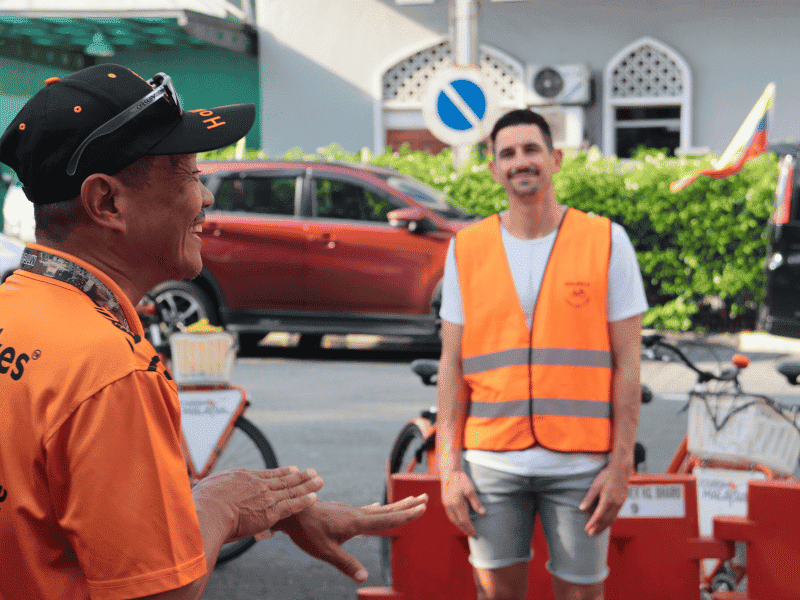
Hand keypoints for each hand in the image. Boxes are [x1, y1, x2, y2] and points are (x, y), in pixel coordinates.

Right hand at [192, 466, 323, 541]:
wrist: (208, 513)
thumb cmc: (202, 504)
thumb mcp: (207, 488)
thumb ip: (214, 489)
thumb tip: (204, 490)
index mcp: (243, 477)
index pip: (267, 475)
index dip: (282, 472)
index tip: (292, 469)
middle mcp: (258, 484)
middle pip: (283, 479)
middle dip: (300, 476)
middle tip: (312, 471)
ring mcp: (265, 497)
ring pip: (291, 490)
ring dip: (307, 485)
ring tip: (319, 480)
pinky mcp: (270, 512)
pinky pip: (291, 505)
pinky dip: (304, 500)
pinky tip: (314, 496)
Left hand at [277, 494, 427, 581]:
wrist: (290, 509)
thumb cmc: (305, 531)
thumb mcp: (324, 551)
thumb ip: (345, 563)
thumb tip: (363, 577)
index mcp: (355, 522)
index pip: (387, 519)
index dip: (405, 515)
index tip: (422, 507)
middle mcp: (355, 514)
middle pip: (387, 510)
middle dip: (406, 505)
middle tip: (425, 498)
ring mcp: (348, 511)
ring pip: (377, 508)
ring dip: (395, 505)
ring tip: (409, 500)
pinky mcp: (341, 511)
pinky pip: (365, 510)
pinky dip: (377, 508)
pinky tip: (377, 506)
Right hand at [440, 469, 483, 536]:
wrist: (449, 471)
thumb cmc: (460, 479)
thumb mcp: (470, 490)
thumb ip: (476, 502)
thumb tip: (482, 513)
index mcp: (455, 504)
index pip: (463, 521)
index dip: (470, 528)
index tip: (475, 533)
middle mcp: (449, 506)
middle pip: (457, 522)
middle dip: (464, 529)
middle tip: (471, 534)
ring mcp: (446, 504)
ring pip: (452, 519)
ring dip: (459, 526)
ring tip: (466, 529)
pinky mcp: (445, 501)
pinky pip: (450, 515)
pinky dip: (455, 520)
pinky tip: (459, 520)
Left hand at [580, 460, 630, 535]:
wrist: (621, 470)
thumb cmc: (607, 476)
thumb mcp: (595, 485)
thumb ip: (589, 498)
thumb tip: (581, 508)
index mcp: (608, 500)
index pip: (599, 516)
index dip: (592, 523)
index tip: (586, 529)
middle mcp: (615, 504)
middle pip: (606, 520)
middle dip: (598, 528)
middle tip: (590, 534)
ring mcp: (620, 504)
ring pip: (612, 519)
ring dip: (604, 527)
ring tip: (596, 532)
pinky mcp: (622, 502)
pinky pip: (616, 515)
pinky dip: (610, 521)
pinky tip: (605, 523)